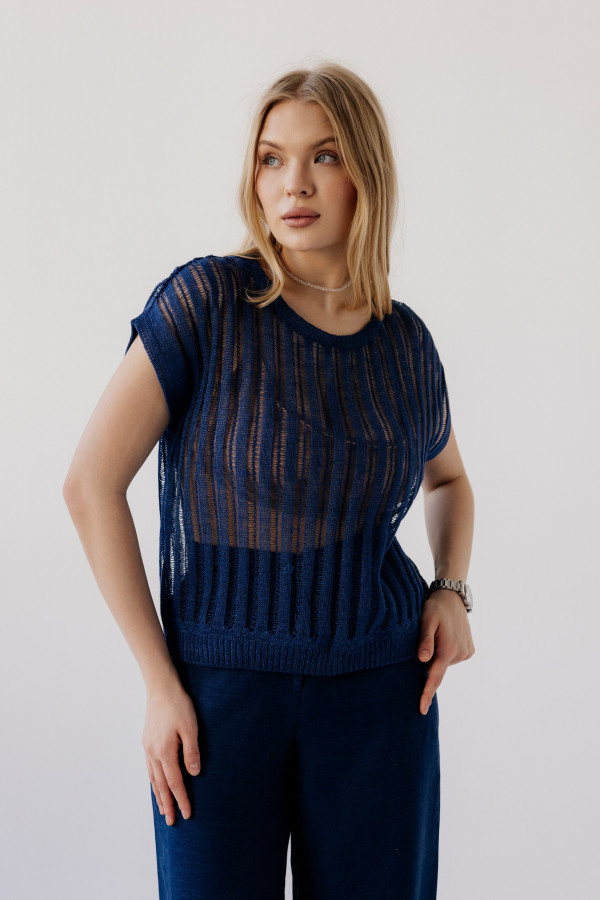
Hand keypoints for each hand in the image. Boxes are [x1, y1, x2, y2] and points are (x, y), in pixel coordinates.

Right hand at [142, 675, 201, 825]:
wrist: (161, 688)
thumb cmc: (178, 705)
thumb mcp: (191, 728)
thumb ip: (191, 752)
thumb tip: (194, 774)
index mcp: (164, 752)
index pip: (175, 782)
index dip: (182, 799)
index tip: (187, 814)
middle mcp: (153, 753)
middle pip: (161, 785)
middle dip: (167, 804)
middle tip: (172, 822)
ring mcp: (148, 747)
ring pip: (153, 778)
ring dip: (158, 795)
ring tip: (162, 809)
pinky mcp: (147, 741)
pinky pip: (149, 767)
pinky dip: (153, 780)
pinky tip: (156, 784)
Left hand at [417, 589, 474, 714]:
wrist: (453, 597)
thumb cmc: (435, 607)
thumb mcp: (426, 620)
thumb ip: (425, 640)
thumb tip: (423, 661)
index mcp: (448, 650)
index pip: (435, 677)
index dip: (427, 693)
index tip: (421, 710)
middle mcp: (459, 654)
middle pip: (437, 669)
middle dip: (429, 665)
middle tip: (424, 644)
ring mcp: (466, 653)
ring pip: (444, 663)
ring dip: (437, 656)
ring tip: (436, 636)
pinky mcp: (469, 650)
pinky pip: (452, 657)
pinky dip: (446, 653)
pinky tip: (445, 637)